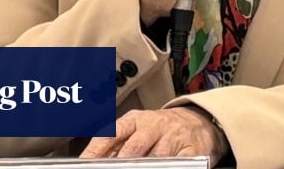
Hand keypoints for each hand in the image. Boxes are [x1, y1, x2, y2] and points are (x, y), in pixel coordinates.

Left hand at [80, 108, 227, 165]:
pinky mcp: (191, 150)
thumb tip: (94, 160)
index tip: (86, 162)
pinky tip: (163, 167)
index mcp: (135, 120)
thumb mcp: (137, 130)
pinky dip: (168, 167)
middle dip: (122, 163)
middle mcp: (153, 126)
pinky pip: (177, 163)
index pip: (111, 134)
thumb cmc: (160, 129)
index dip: (96, 151)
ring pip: (156, 157)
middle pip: (134, 147)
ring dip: (147, 166)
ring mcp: (173, 137)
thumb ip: (117, 145)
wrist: (196, 122)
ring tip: (140, 167)